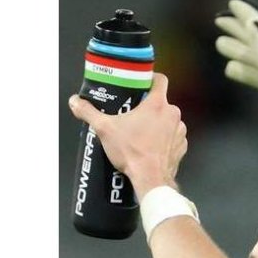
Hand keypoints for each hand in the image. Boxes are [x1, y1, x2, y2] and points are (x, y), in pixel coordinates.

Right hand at [67, 73, 186, 195]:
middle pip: (161, 102)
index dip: (151, 78)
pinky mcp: (182, 146)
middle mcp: (173, 114)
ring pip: (167, 120)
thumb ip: (89, 112)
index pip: (160, 79)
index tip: (141, 83)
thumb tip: (75, 102)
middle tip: (132, 114)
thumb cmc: (131, 151)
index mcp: (157, 104)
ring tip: (140, 133)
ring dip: (157, 123)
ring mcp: (180, 131)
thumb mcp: (105, 129)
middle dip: (148, 107)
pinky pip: (173, 137)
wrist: (150, 178)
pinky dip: (164, 139)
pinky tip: (150, 147)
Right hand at [215, 0, 257, 186]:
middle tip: (219, 20)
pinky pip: (256, 74)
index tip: (231, 3)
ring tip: (219, 43)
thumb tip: (249, 23)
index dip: (247, 13)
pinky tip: (229, 69)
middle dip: (237, 28)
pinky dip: (243, 70)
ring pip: (254, 56)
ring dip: (237, 49)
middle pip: (256, 38)